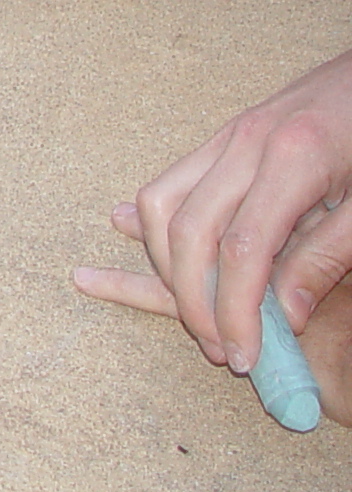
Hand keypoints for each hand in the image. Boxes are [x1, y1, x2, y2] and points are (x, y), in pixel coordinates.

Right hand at [71, 47, 351, 373]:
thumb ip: (328, 258)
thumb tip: (283, 316)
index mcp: (294, 158)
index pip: (242, 249)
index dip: (237, 310)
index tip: (245, 356)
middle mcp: (246, 142)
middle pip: (190, 230)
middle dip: (194, 299)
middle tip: (220, 347)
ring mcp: (228, 135)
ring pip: (164, 204)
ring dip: (169, 265)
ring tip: (199, 310)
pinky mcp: (224, 137)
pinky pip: (172, 185)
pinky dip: (164, 229)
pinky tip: (173, 259)